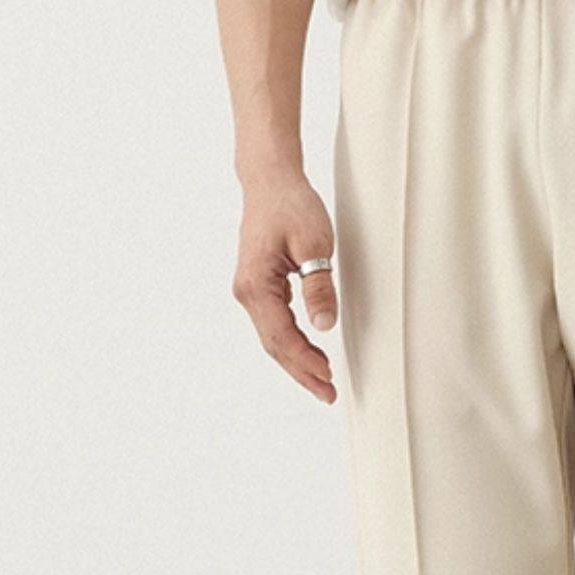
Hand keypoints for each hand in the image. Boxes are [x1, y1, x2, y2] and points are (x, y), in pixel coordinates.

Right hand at [235, 169, 337, 401]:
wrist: (270, 180)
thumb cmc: (291, 205)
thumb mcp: (315, 245)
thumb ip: (319, 287)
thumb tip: (324, 326)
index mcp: (257, 286)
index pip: (282, 338)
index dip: (305, 364)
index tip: (327, 382)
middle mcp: (246, 292)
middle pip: (274, 345)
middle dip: (301, 371)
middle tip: (328, 393)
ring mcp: (249, 289)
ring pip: (272, 336)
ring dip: (296, 359)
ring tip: (321, 378)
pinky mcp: (257, 284)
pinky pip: (272, 322)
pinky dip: (290, 341)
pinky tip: (308, 350)